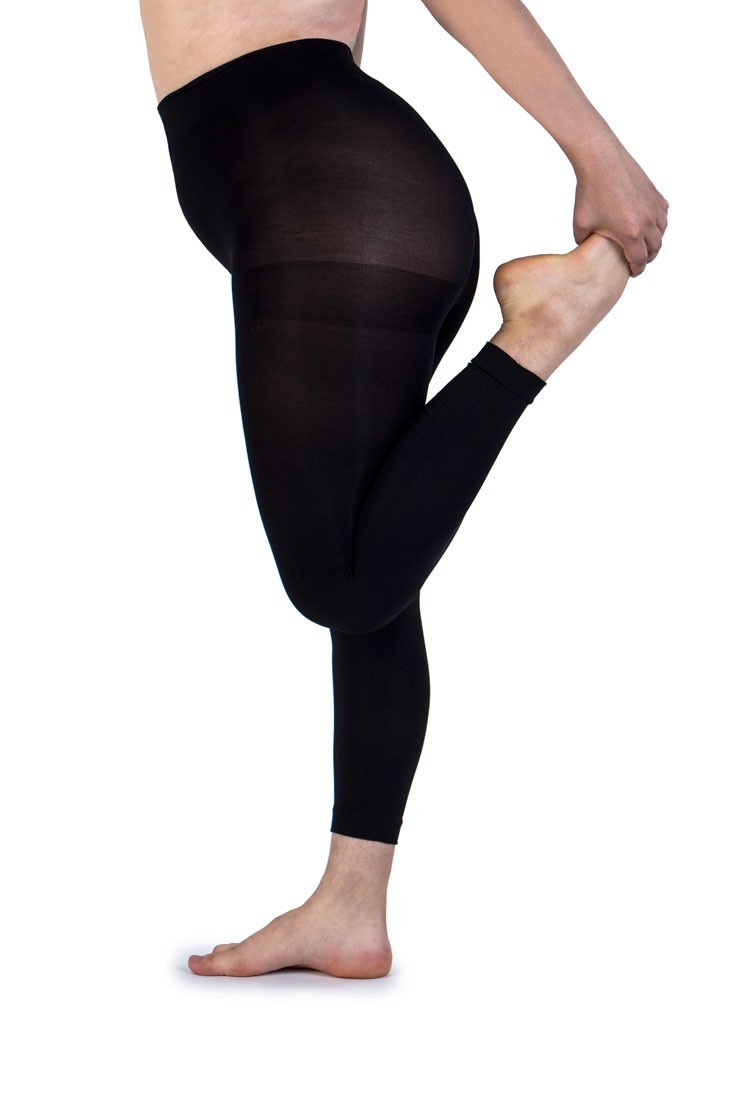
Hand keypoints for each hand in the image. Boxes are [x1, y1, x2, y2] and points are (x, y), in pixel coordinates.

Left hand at [572, 140, 668, 276]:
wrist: (600, 160)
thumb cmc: (589, 193)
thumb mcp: (581, 227)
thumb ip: (585, 245)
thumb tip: (586, 252)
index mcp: (631, 234)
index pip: (640, 260)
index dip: (637, 270)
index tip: (633, 273)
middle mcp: (647, 221)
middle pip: (655, 248)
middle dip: (647, 258)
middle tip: (639, 261)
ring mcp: (653, 206)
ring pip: (662, 231)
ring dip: (655, 241)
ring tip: (645, 245)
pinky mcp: (655, 193)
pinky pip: (663, 214)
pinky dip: (659, 223)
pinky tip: (650, 224)